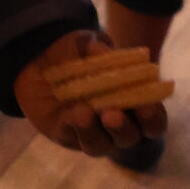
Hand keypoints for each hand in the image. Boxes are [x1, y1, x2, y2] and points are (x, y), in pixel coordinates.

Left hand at [14, 30, 167, 156]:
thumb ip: (99, 49)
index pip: (151, 121)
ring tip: (85, 112)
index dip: (152, 117)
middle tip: (113, 113)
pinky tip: (72, 113)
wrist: (37, 57)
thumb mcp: (86, 44)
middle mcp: (114, 124)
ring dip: (95, 131)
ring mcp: (91, 132)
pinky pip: (74, 138)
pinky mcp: (66, 135)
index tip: (147, 107)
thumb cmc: (73, 52)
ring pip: (101, 145)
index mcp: (130, 103)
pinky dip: (74, 127)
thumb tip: (107, 53)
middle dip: (123, 127)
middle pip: (129, 137)